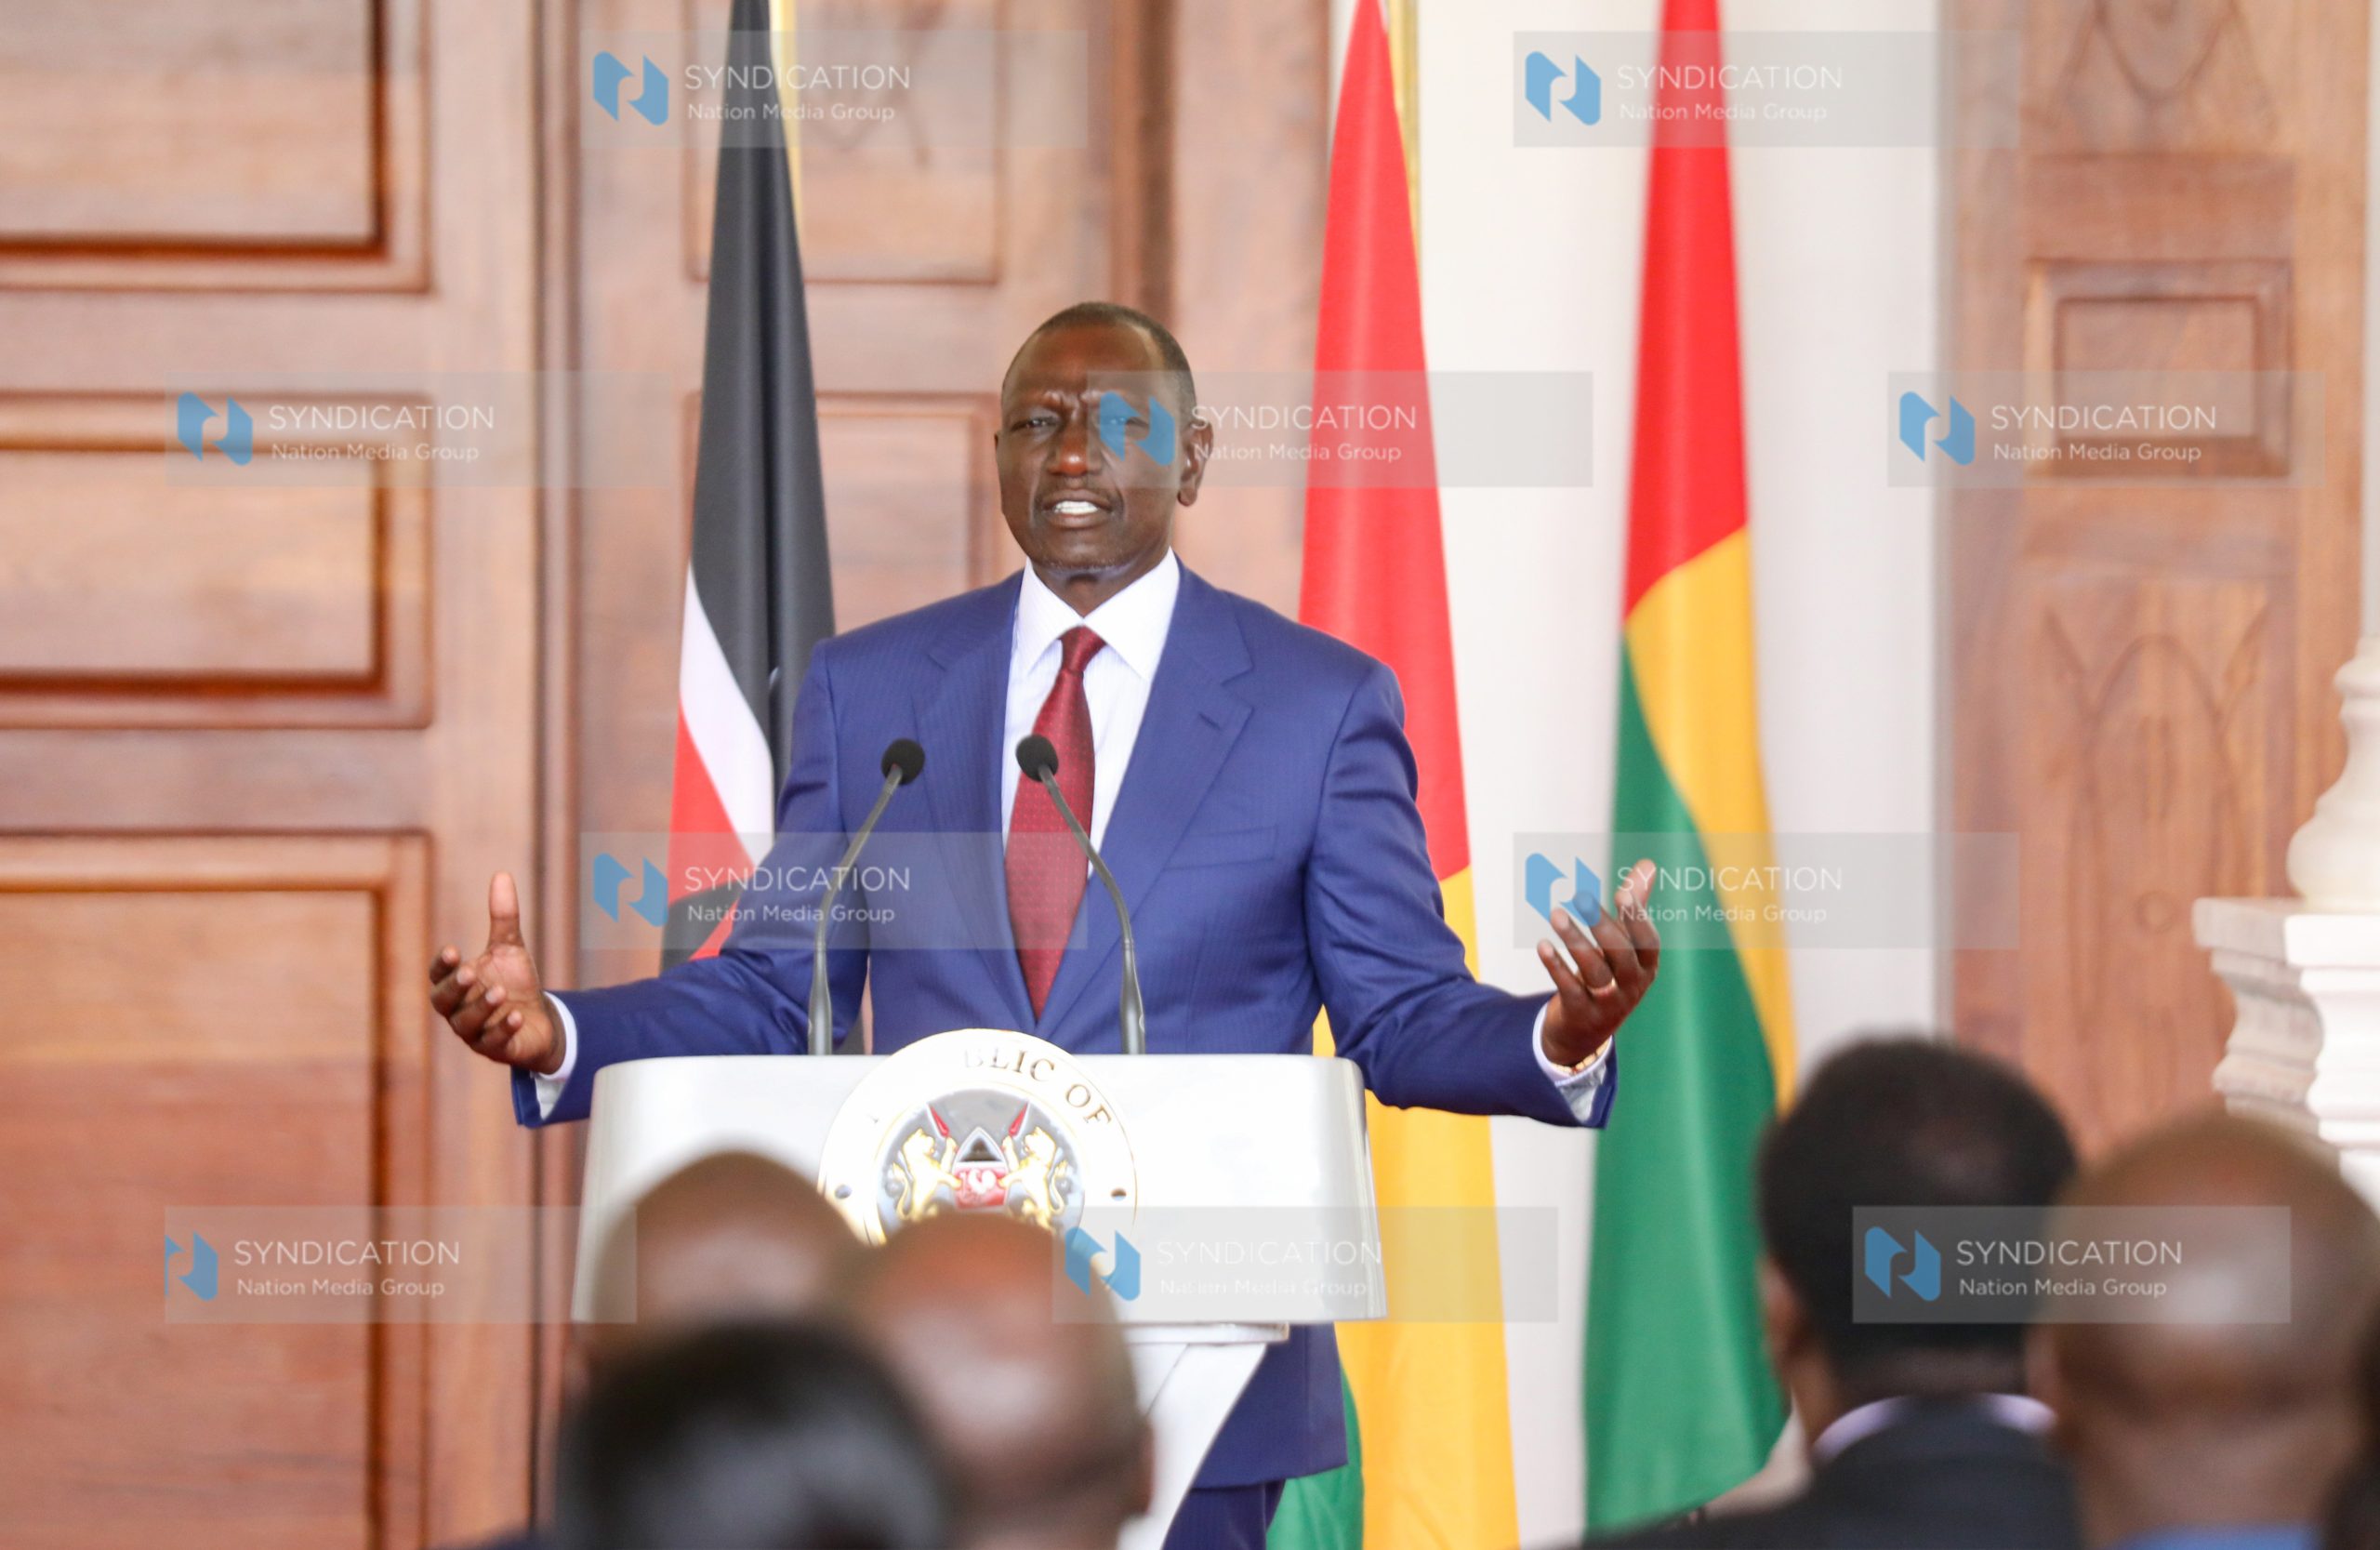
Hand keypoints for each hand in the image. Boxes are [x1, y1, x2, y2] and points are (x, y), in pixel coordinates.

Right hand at [428, 872, 561, 1074]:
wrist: (538, 1021)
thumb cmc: (514, 982)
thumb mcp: (510, 948)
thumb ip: (503, 917)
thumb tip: (503, 874)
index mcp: (455, 985)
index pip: (438, 975)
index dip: (442, 965)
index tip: (453, 950)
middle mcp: (457, 1010)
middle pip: (444, 1001)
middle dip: (456, 988)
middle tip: (470, 972)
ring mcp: (474, 1033)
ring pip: (466, 1024)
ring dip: (481, 1008)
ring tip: (498, 992)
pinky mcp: (495, 1050)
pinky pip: (494, 1043)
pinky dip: (503, 1030)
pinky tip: (515, 1016)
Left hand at [1537, 858, 1660, 1068]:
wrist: (1587, 1030)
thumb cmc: (1612, 974)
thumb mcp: (1626, 944)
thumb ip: (1635, 905)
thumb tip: (1648, 864)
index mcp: (1646, 966)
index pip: (1648, 942)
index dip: (1637, 919)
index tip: (1622, 893)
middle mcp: (1631, 985)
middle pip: (1620, 954)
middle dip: (1602, 925)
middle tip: (1581, 896)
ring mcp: (1607, 1003)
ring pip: (1593, 970)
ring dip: (1574, 941)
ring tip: (1556, 914)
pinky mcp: (1581, 1013)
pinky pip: (1569, 988)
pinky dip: (1555, 966)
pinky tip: (1543, 945)